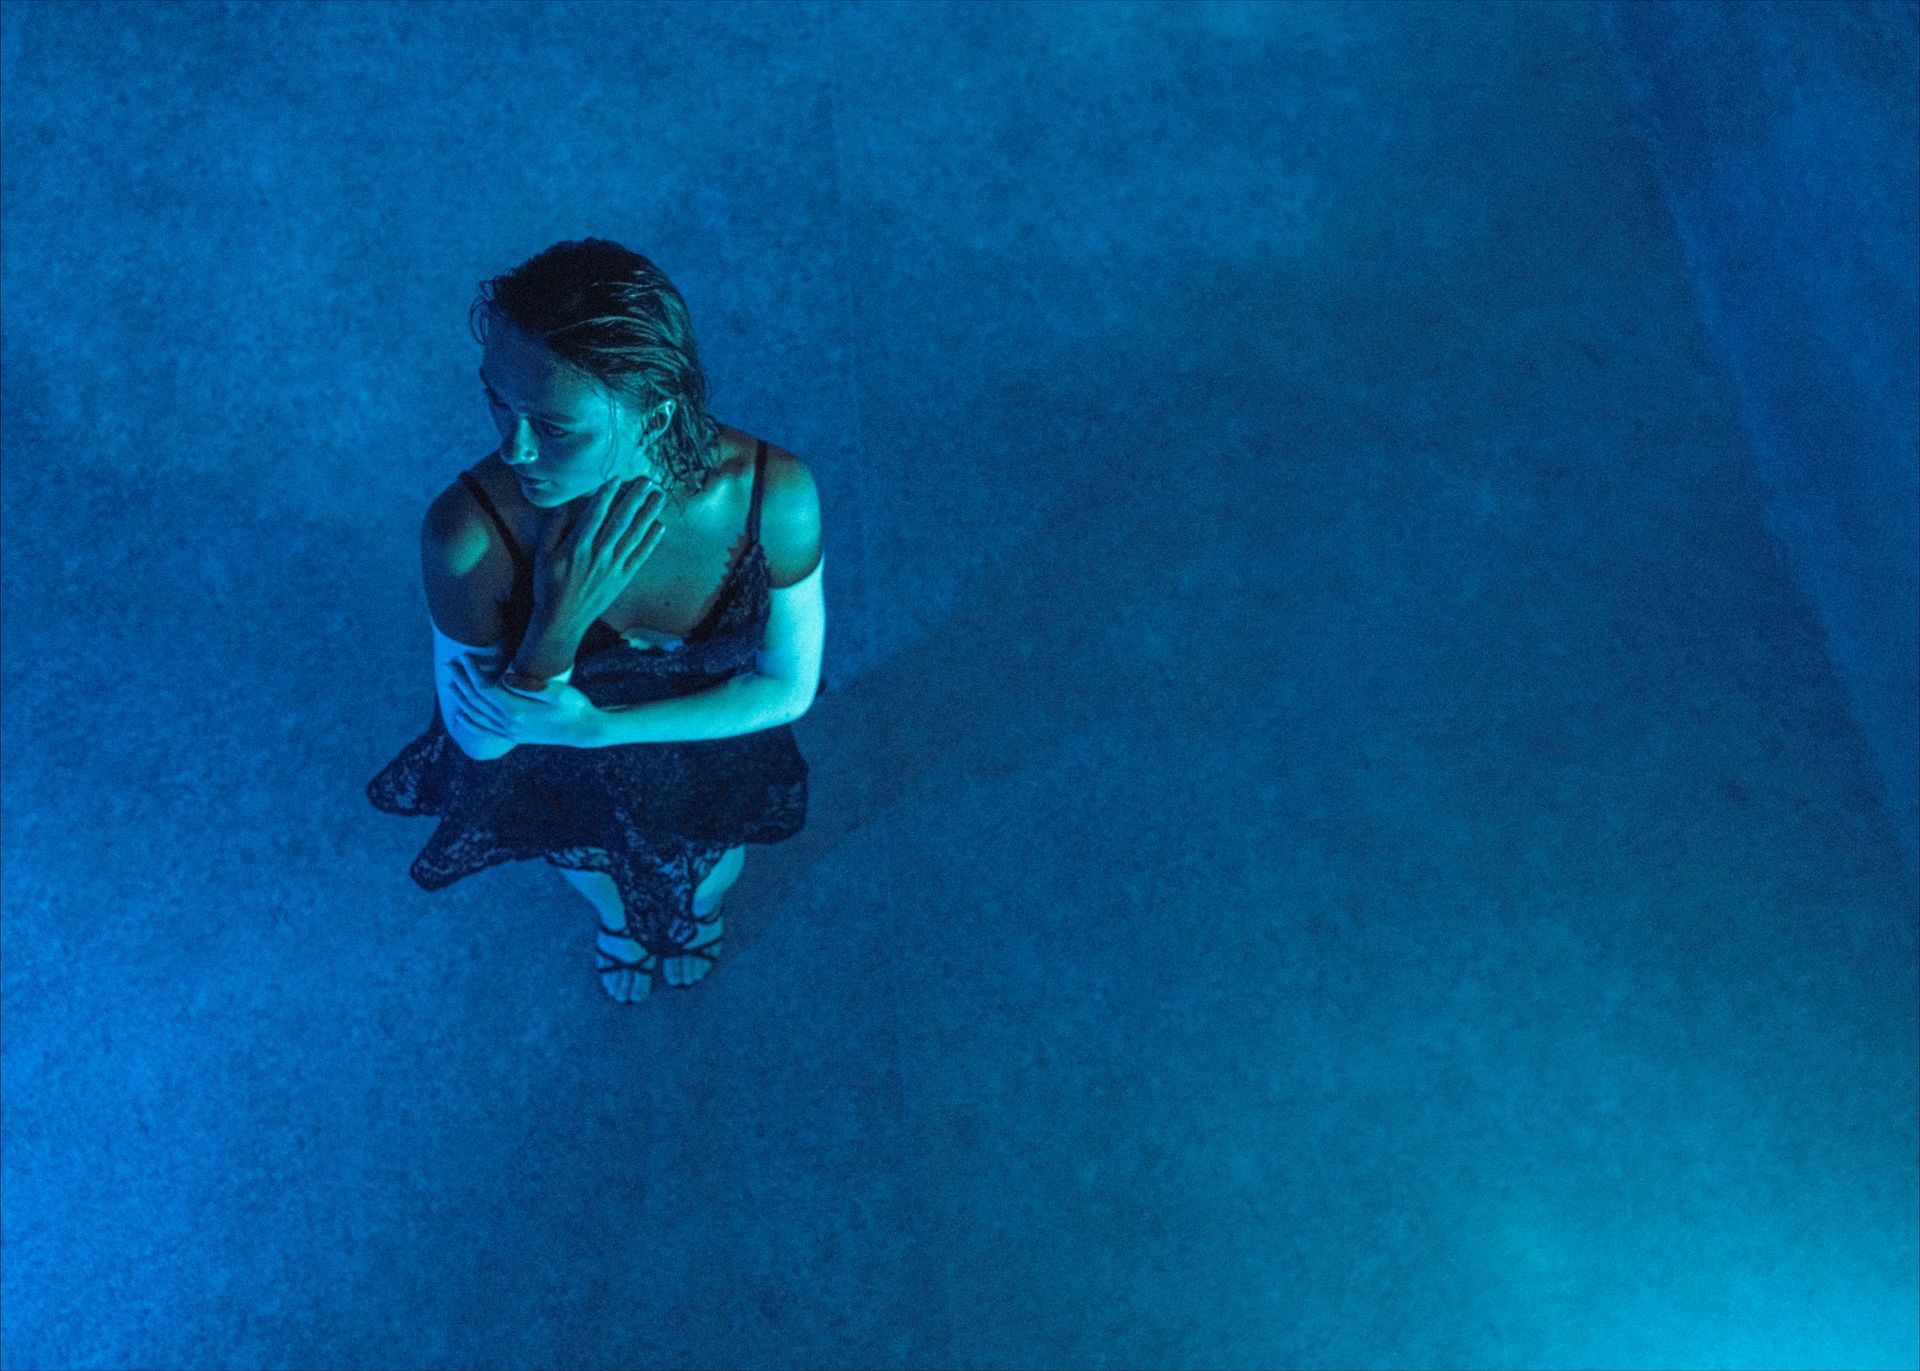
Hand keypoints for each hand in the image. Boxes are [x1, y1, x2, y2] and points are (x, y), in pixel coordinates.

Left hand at [445, 656, 598, 747]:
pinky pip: (485, 731)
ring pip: (477, 715)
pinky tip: (460, 717)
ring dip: (461, 699)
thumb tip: (505, 676)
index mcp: (517, 709)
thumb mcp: (559, 692)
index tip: (464, 657)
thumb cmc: (574, 706)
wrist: (584, 730)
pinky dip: (470, 724)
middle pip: (476, 701)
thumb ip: (531, 685)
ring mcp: (511, 731)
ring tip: (451, 684)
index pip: (484, 688)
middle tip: (450, 664)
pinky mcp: (514, 736)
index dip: (471, 672)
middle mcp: (509, 722)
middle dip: (461, 681)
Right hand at [531, 477, 670, 625]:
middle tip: (648, 479)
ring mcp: (613, 567)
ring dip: (648, 514)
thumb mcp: (542, 556)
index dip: (607, 494)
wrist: (562, 620)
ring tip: (659, 496)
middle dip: (635, 498)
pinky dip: (651, 541)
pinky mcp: (623, 578)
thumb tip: (565, 506)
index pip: (595, 514)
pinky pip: (640, 556)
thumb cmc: (548, 585)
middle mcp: (598, 555)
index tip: (617, 477)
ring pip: (634, 535)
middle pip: (620, 520)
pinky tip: (660, 526)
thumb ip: (554, 529)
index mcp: (577, 547)